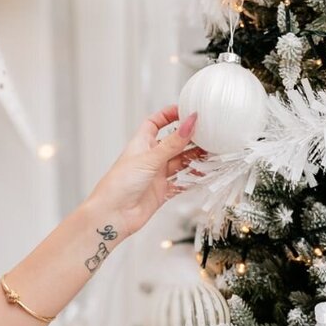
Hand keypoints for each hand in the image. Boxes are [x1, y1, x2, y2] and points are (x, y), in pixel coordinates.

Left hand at [84, 105, 205, 238]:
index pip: (155, 122)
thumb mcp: (149, 159)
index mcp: (142, 144)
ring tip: (212, 152)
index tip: (186, 110)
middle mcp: (150, 158)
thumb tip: (190, 122)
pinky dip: (193, 178)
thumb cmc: (120, 184)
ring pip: (180, 162)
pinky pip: (182, 182)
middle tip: (209, 133)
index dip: (169, 115)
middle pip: (173, 142)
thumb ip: (173, 143)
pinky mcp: (162, 192)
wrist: (112, 215)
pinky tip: (205, 174)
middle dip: (189, 137)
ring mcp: (157, 175)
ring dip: (194, 158)